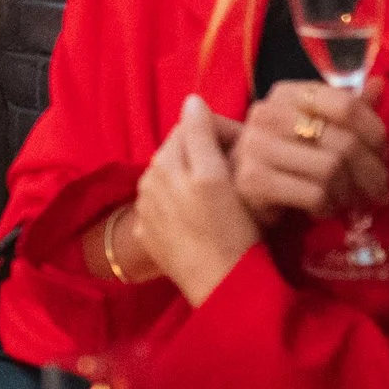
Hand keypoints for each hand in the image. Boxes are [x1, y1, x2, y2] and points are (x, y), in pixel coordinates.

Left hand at [130, 95, 262, 305]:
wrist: (221, 287)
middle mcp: (150, 180)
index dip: (219, 130)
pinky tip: (198, 216)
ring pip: (169, 175)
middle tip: (234, 170)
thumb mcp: (221, 178)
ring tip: (217, 194)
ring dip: (188, 175)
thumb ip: (201, 135)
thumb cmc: (234, 231)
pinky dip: (177, 202)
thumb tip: (191, 101)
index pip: (191, 125)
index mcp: (168, 162)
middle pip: (177, 149)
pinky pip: (161, 203)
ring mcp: (145, 208)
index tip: (244, 147)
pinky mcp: (146, 232)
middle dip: (202, 152)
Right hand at [230, 79, 388, 220]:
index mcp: (286, 94)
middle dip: (371, 171)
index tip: (383, 154)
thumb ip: (346, 109)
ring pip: (331, 169)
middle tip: (379, 191)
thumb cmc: (283, 158)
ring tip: (351, 202)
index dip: (375, 131)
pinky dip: (328, 206)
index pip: (346, 104)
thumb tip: (378, 84)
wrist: (236, 192)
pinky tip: (325, 208)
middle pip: (343, 140)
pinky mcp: (253, 181)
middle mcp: (267, 113)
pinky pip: (314, 194)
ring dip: (350, 192)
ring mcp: (255, 146)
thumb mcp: (313, 129)